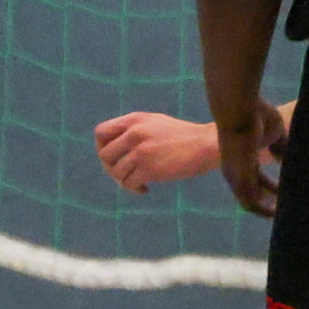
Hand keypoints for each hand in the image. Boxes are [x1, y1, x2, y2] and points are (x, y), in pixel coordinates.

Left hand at [91, 110, 223, 193]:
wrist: (208, 144)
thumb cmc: (184, 136)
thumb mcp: (155, 123)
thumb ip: (133, 130)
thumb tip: (113, 146)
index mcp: (133, 120)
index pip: (101, 133)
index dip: (102, 147)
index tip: (114, 157)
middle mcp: (133, 133)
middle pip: (104, 155)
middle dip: (111, 168)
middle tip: (125, 175)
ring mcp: (141, 151)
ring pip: (116, 172)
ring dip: (124, 181)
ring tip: (138, 182)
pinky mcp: (150, 168)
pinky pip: (129, 183)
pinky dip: (134, 188)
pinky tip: (145, 189)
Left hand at [216, 111, 279, 218]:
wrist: (240, 111)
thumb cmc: (257, 116)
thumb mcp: (273, 134)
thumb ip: (279, 147)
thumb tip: (283, 160)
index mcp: (243, 157)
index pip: (255, 177)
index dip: (270, 186)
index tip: (287, 191)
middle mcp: (235, 170)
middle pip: (252, 192)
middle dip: (270, 201)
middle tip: (288, 208)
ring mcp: (235, 176)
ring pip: (250, 201)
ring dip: (268, 210)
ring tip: (286, 214)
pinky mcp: (239, 180)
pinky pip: (250, 204)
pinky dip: (264, 210)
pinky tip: (279, 212)